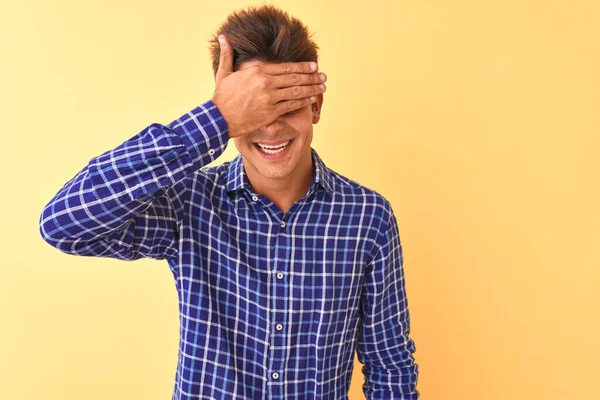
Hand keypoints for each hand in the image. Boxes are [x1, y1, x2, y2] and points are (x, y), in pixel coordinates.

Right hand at [211, 34, 326, 138]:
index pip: (286, 67)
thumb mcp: (223, 73)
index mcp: (258, 71)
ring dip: (312, 89)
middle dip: (312, 77)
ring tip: (322, 87)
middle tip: (323, 76)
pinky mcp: (271, 112)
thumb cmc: (221, 96)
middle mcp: (266, 82)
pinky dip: (303, 102)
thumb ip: (227, 54)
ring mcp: (270, 98)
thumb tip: (223, 38)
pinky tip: (312, 100)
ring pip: (296, 91)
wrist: (219, 118)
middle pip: (295, 77)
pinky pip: (292, 105)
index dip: (302, 66)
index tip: (313, 66)